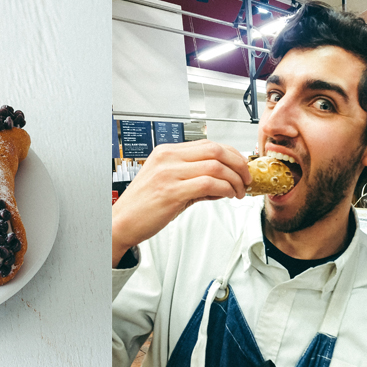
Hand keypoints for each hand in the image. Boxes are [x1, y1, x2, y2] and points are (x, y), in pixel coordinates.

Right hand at [112, 140, 250, 266]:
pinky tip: (227, 196)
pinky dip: (225, 189)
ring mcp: (169, 173)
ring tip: (238, 192)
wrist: (120, 223)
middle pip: (216, 150)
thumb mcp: (167, 184)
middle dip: (238, 164)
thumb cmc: (142, 206)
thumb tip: (222, 182)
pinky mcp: (172, 191)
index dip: (231, 154)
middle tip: (246, 179)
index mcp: (166, 152)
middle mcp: (168, 158)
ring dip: (234, 180)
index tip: (241, 167)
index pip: (208, 144)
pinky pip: (209, 184)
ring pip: (216, 166)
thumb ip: (193, 179)